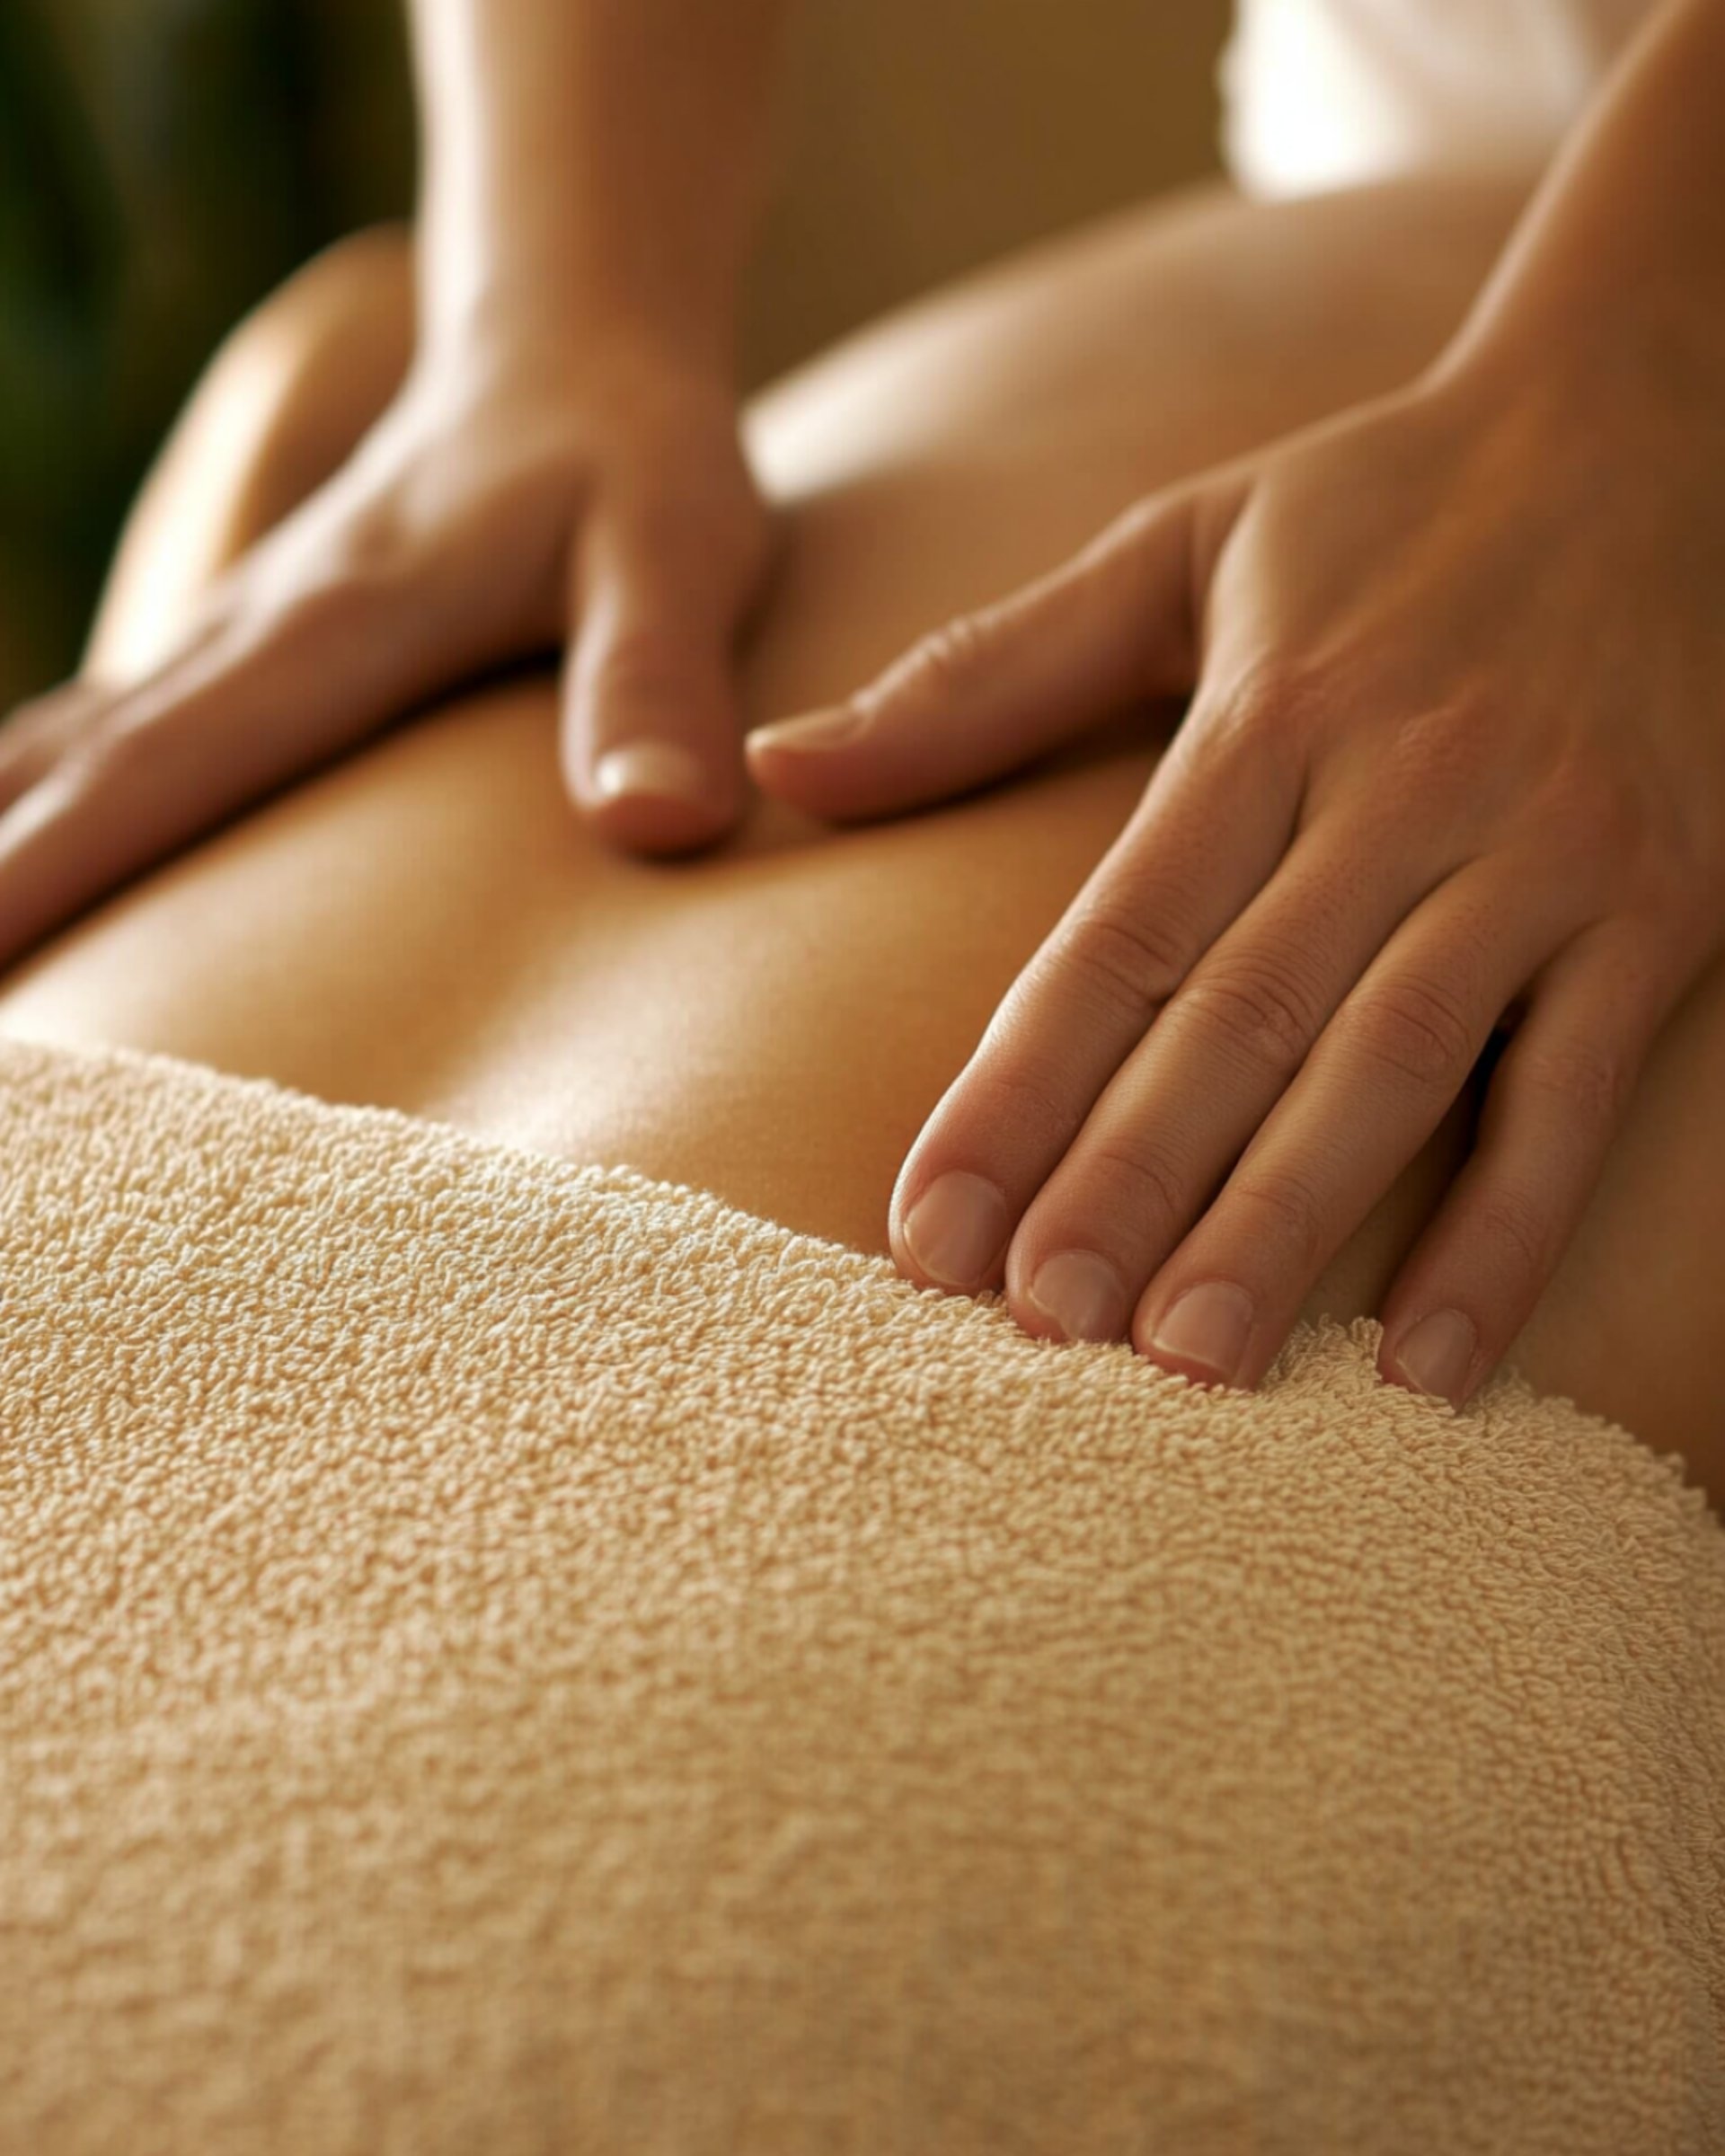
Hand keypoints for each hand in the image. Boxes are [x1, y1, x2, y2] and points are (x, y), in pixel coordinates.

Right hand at [0, 322, 774, 965]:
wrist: (580, 348)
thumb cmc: (638, 463)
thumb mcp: (677, 556)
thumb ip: (657, 679)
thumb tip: (656, 826)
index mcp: (337, 631)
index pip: (164, 771)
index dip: (55, 872)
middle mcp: (258, 632)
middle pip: (84, 770)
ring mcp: (247, 632)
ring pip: (83, 744)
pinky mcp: (262, 640)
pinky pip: (126, 729)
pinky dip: (51, 788)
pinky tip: (14, 835)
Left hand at [744, 362, 1724, 1405]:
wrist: (1657, 422)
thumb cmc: (1382, 505)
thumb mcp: (1170, 547)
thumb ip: (977, 674)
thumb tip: (780, 765)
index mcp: (1270, 716)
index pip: (1116, 939)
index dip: (1016, 1092)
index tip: (929, 1233)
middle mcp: (1403, 789)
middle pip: (1242, 1020)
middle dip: (1132, 1183)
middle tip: (1040, 1330)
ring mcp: (1544, 856)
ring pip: (1396, 1066)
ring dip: (1291, 1224)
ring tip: (1192, 1365)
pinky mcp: (1661, 908)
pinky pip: (1574, 1092)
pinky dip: (1508, 1232)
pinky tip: (1428, 1365)